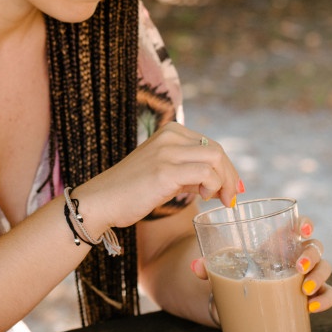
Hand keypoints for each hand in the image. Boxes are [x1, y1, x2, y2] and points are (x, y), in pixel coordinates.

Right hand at [82, 122, 240, 232]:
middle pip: (217, 150)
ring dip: (224, 182)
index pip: (210, 144)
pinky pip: (205, 174)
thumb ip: (187, 170)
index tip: (230, 187)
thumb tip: (216, 181)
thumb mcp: (162, 171)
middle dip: (230, 176)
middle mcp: (169, 136)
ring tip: (217, 199)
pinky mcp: (165, 171)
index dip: (226, 167)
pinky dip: (212, 187)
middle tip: (230, 198)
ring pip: (216, 159)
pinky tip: (204, 198)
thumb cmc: (130, 191)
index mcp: (169, 131)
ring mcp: (167, 152)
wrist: (101, 200)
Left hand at [190, 217, 331, 315]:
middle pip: (316, 247)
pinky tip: (311, 307)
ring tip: (304, 290)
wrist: (240, 300)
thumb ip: (209, 266)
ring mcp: (306, 276)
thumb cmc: (236, 276)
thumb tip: (197, 266)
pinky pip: (329, 294)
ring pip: (325, 268)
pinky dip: (325, 299)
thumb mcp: (223, 270)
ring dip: (319, 277)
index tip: (303, 231)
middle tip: (299, 268)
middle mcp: (296, 256)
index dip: (306, 224)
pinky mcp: (309, 296)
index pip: (300, 226)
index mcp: (278, 242)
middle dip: (312, 255)